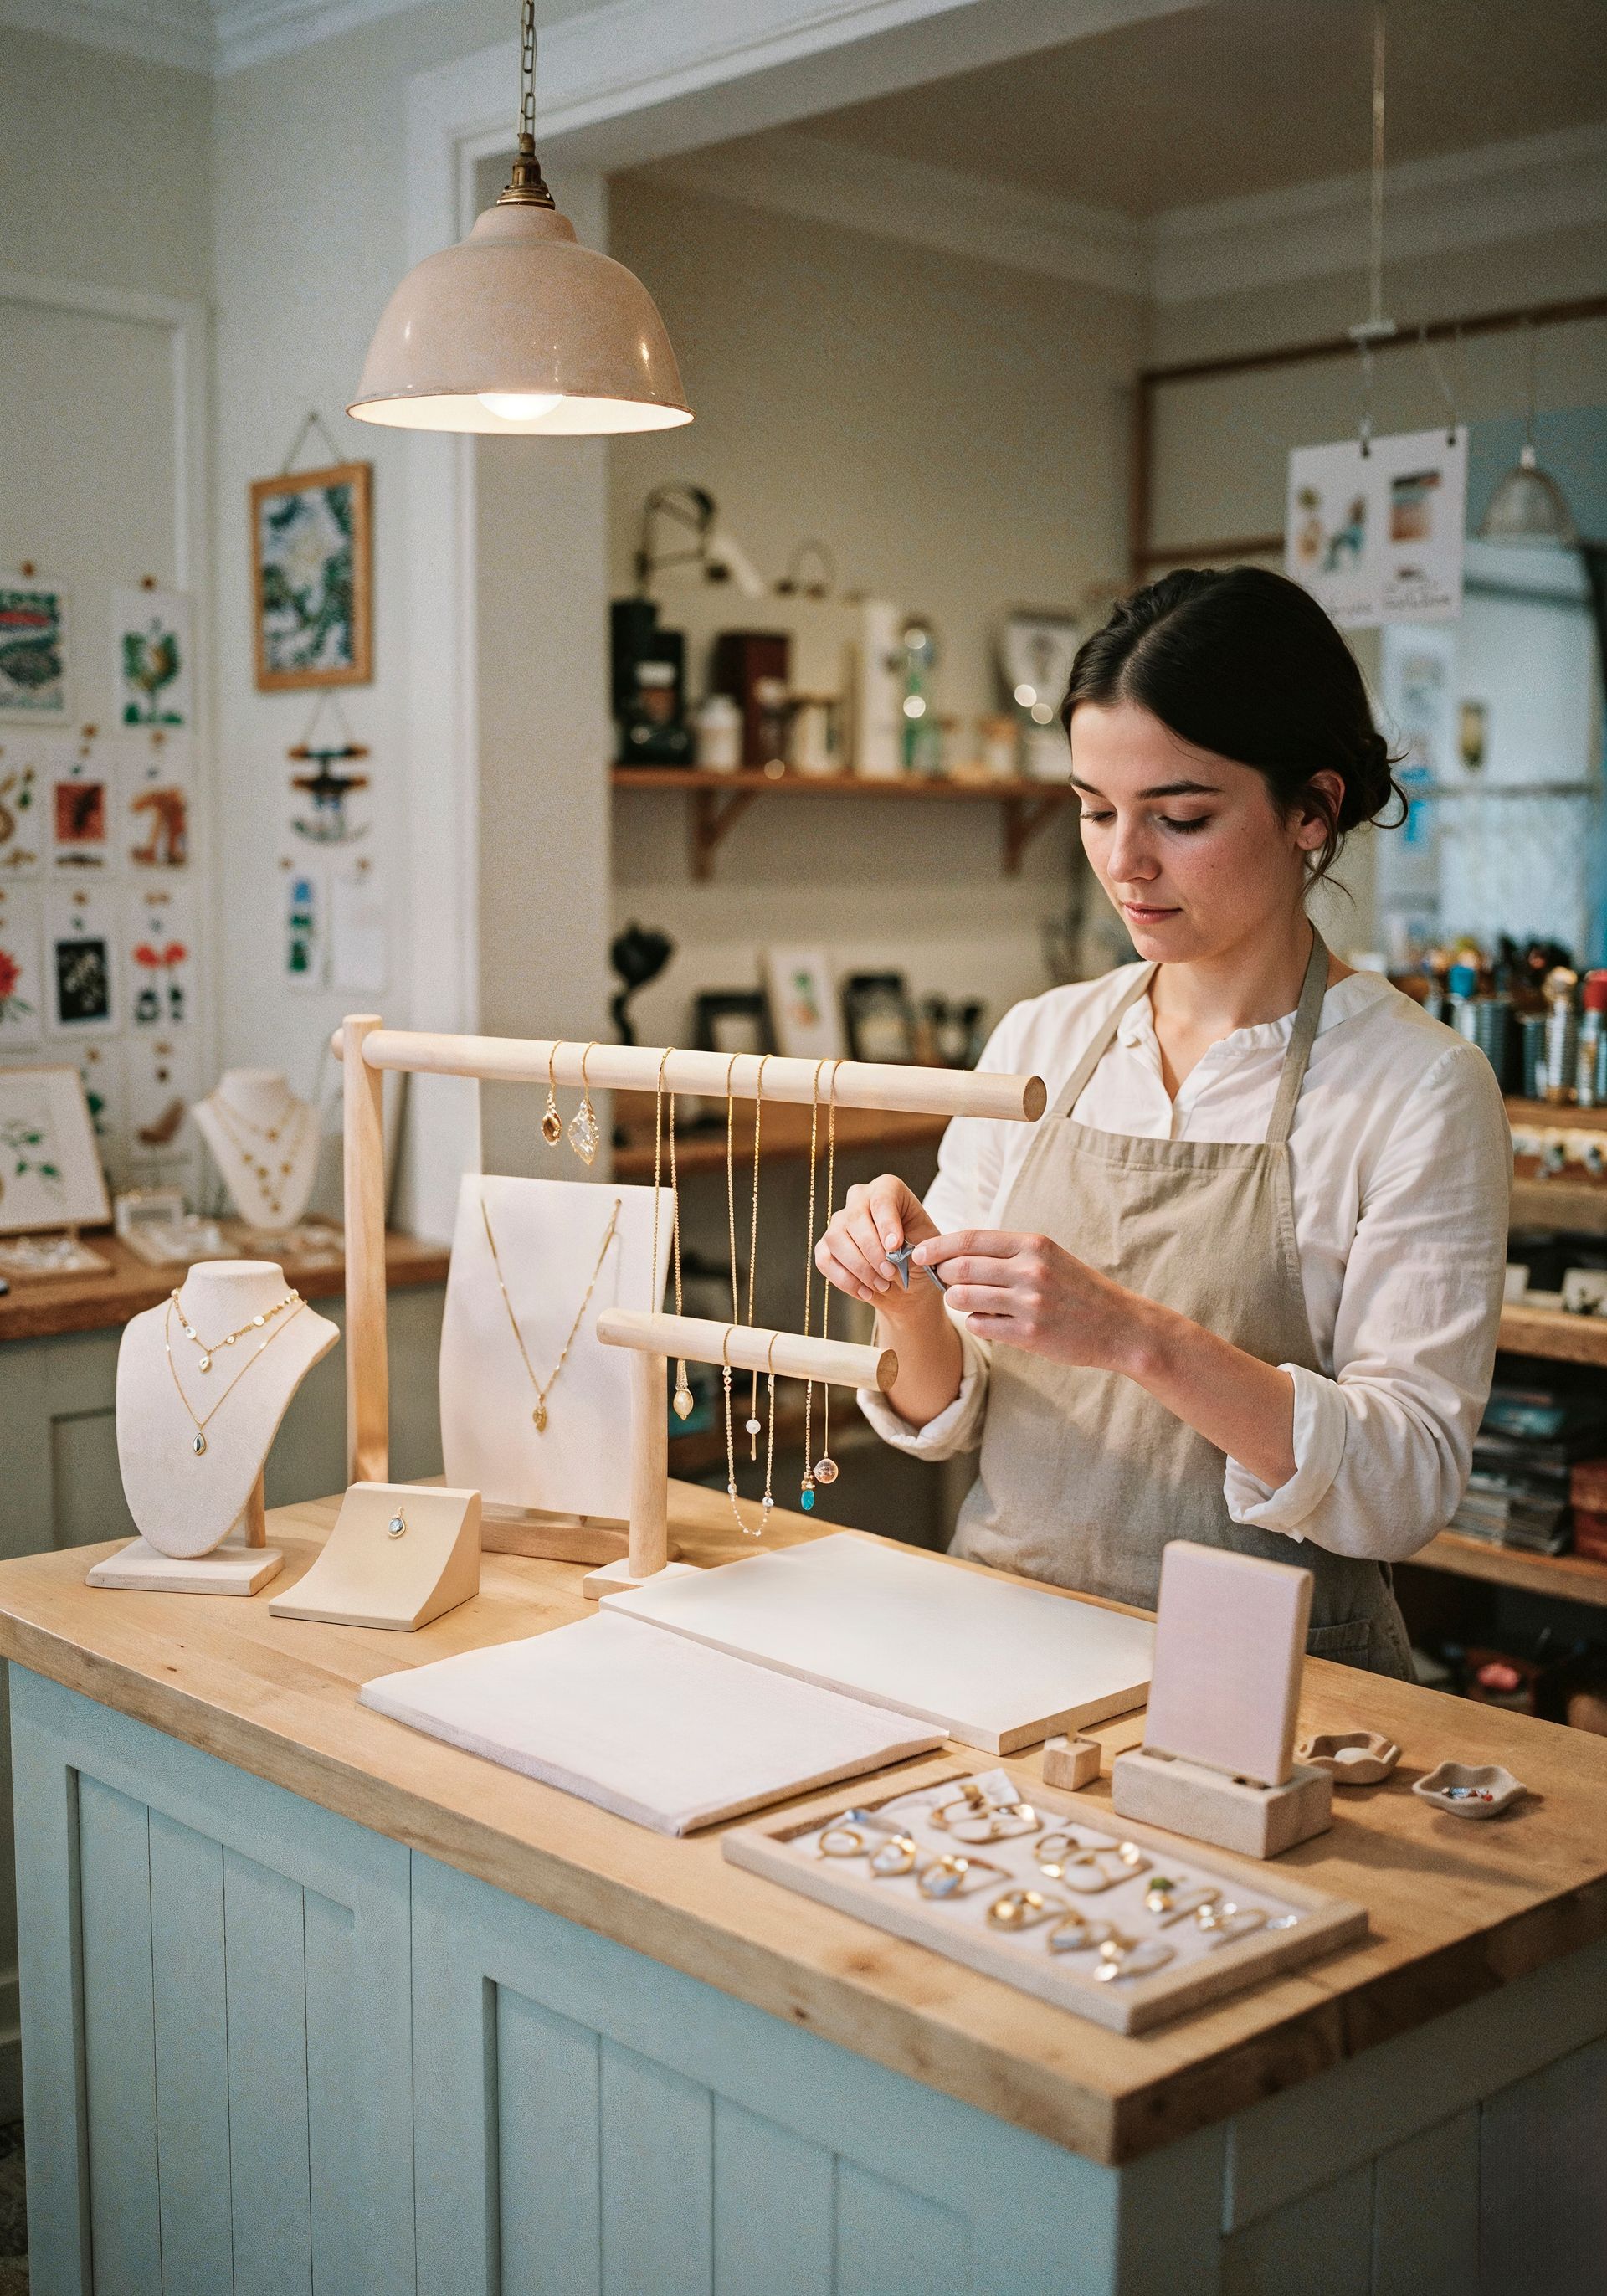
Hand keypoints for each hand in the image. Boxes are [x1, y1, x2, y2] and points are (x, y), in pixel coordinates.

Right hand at [815, 1174, 939, 1313]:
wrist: (909, 1283)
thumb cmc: (920, 1258)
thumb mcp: (929, 1247)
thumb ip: (916, 1243)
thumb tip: (893, 1249)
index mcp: (888, 1189)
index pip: (881, 1199)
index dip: (886, 1223)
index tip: (895, 1247)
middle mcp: (859, 1199)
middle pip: (855, 1219)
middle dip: (873, 1251)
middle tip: (890, 1274)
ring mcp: (839, 1221)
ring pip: (836, 1239)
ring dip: (859, 1268)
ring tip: (881, 1285)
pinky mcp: (825, 1245)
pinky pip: (825, 1260)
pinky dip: (845, 1280)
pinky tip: (866, 1292)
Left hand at [915, 1229, 1144, 1370]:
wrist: (1120, 1326)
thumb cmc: (1077, 1289)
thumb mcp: (1048, 1257)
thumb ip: (1007, 1253)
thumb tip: (954, 1252)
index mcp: (1033, 1245)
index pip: (970, 1239)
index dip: (938, 1245)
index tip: (919, 1252)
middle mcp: (1030, 1270)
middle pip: (960, 1267)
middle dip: (942, 1275)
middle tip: (943, 1281)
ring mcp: (1030, 1303)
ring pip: (963, 1297)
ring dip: (955, 1300)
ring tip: (964, 1301)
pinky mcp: (1029, 1334)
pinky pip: (980, 1325)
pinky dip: (975, 1322)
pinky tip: (986, 1320)